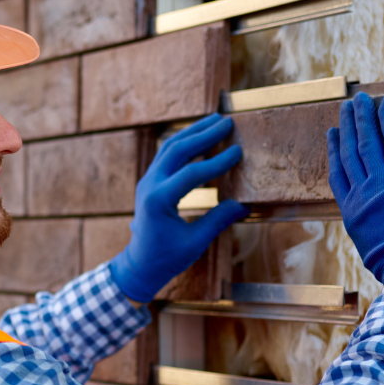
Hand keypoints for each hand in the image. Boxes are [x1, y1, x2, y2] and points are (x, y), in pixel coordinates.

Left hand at [107, 115, 250, 302]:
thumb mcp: (195, 243)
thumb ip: (218, 221)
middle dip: (203, 134)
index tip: (238, 152)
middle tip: (227, 123)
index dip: (217, 162)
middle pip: (176, 150)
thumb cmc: (167, 258)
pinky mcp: (150, 180)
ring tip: (215, 120)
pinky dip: (185, 142)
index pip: (191, 174)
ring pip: (169, 147)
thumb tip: (244, 204)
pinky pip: (166, 154)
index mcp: (158, 201)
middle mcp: (149, 185)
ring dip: (192, 132)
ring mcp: (147, 180)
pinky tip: (201, 136)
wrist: (139, 264)